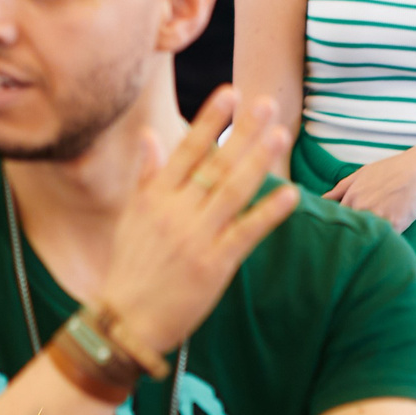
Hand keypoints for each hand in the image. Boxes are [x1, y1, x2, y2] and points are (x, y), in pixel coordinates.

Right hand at [98, 88, 298, 357]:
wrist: (126, 322)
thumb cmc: (130, 268)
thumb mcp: (131, 218)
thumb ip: (146, 176)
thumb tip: (151, 135)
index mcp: (154, 197)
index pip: (186, 149)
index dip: (209, 120)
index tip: (230, 93)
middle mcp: (175, 212)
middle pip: (215, 164)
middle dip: (242, 131)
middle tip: (266, 103)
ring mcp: (196, 238)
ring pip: (233, 191)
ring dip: (258, 161)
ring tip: (280, 134)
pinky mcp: (214, 266)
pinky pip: (246, 232)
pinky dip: (268, 212)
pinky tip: (289, 192)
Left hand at [322, 139, 415, 233]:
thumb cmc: (390, 171)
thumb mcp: (361, 174)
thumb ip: (340, 188)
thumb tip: (322, 200)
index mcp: (351, 197)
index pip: (336, 218)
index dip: (338, 225)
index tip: (337, 231)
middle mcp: (361, 208)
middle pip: (348, 230)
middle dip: (349, 235)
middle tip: (350, 240)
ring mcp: (377, 217)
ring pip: (365, 237)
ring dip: (366, 240)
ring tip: (366, 242)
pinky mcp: (394, 226)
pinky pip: (385, 239)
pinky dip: (384, 241)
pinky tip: (385, 239)